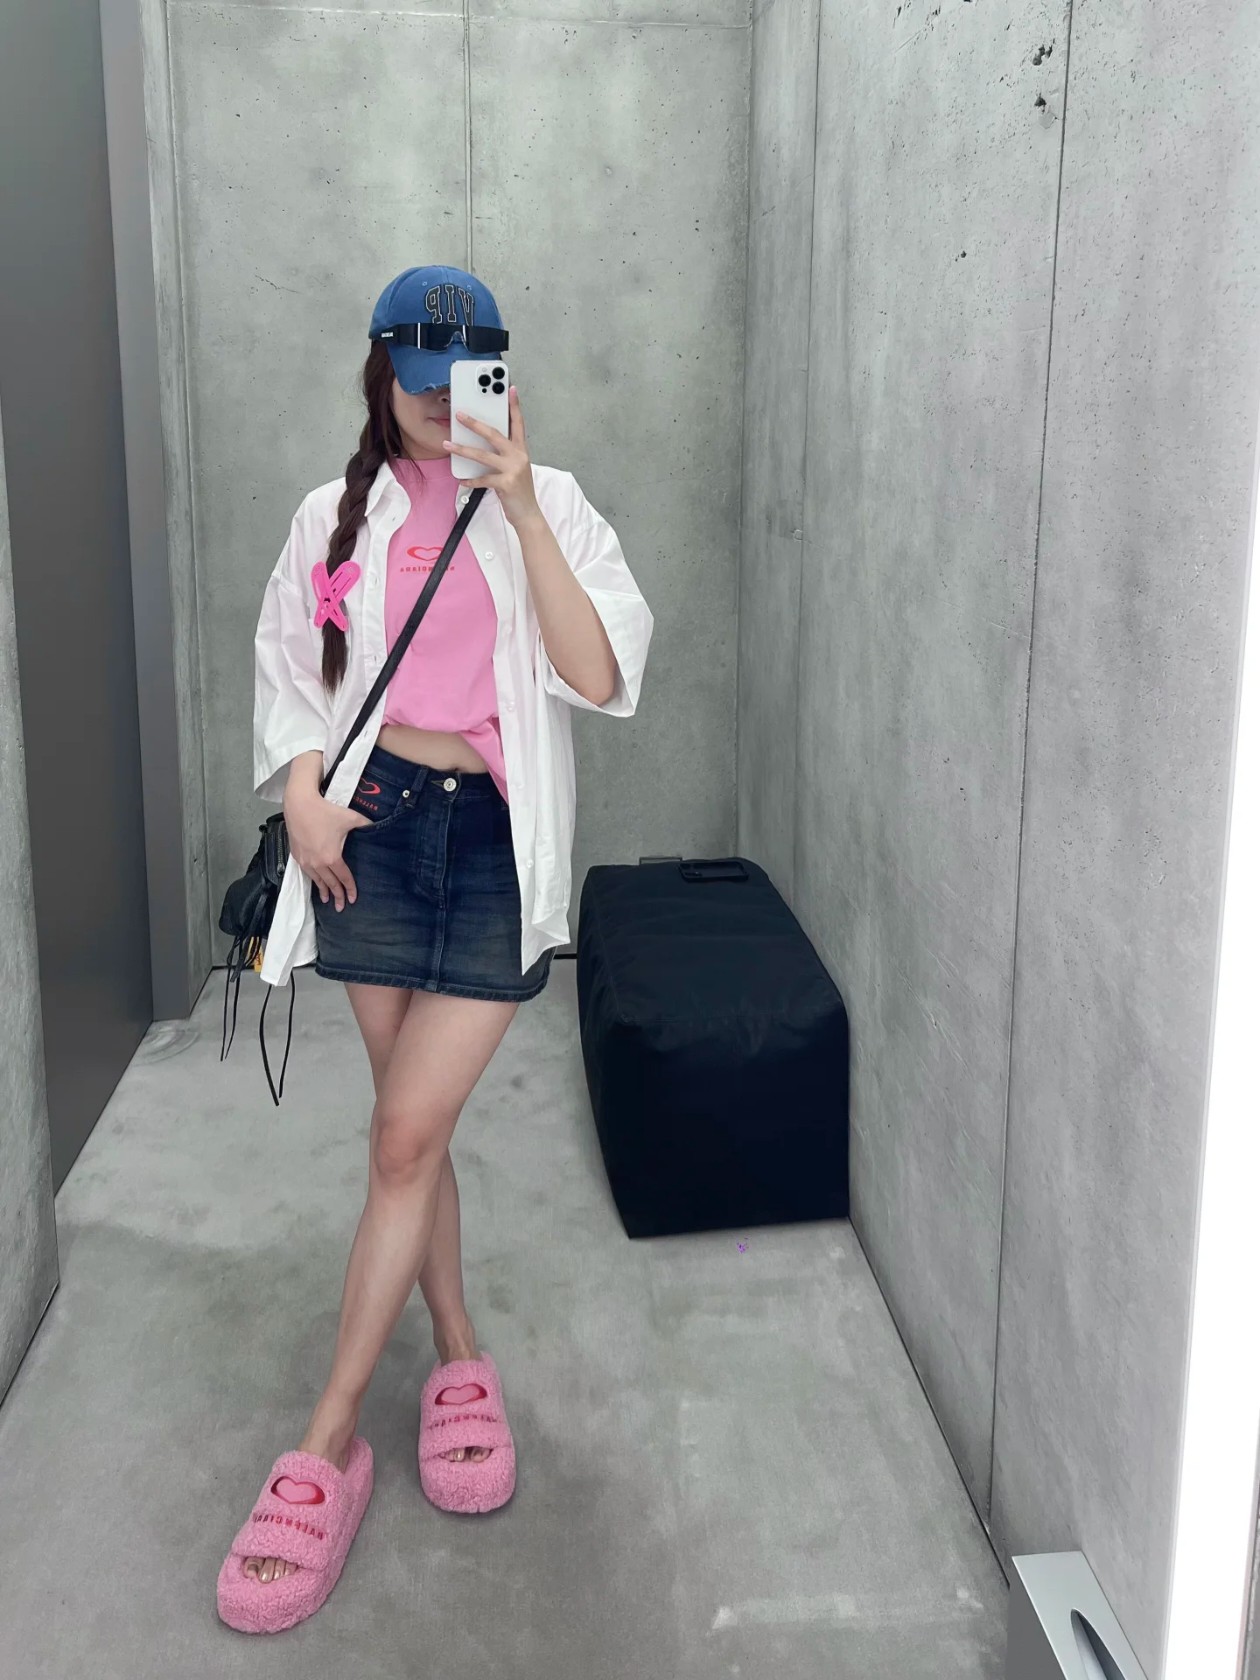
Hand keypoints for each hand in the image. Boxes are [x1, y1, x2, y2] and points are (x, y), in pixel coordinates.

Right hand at [283, 784, 370, 909]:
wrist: (299, 804)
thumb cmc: (325, 811)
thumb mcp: (351, 818)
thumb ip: (366, 824)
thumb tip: (377, 826)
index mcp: (332, 857)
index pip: (343, 879)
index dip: (350, 889)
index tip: (353, 899)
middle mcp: (317, 863)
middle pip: (330, 884)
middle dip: (337, 896)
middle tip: (341, 907)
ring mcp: (305, 860)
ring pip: (316, 880)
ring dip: (323, 891)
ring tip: (327, 899)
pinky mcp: (296, 855)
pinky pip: (306, 873)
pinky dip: (312, 880)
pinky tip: (315, 882)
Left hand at [443, 385, 541, 528]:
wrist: (528, 514)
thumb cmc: (519, 491)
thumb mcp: (515, 468)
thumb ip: (503, 455)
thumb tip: (481, 444)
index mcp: (521, 450)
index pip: (518, 423)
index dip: (514, 406)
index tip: (510, 389)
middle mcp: (518, 456)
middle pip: (495, 434)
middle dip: (475, 423)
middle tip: (460, 415)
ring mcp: (513, 469)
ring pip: (483, 455)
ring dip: (462, 449)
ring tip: (447, 444)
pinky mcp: (506, 483)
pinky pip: (482, 479)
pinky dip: (470, 480)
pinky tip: (461, 479)